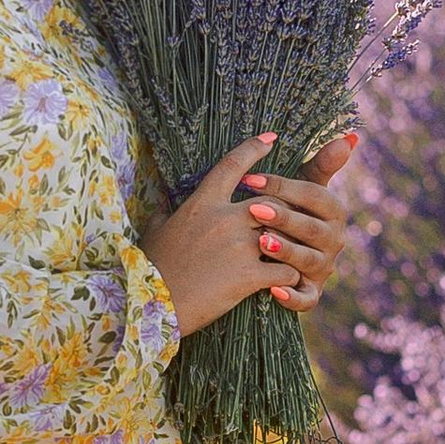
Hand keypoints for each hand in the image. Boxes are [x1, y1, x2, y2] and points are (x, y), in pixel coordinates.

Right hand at [144, 131, 357, 337]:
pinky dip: (290, 275)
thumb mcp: (153, 232)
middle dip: (283, 206)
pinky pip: (285, 270)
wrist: (152, 304)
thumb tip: (163, 202)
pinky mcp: (249, 275)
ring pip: (284, 233)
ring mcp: (240, 246)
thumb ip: (163, 213)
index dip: (253, 149)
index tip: (270, 139)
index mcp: (202, 203)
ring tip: (294, 252)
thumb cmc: (150, 268)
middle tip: (291, 215)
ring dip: (291, 242)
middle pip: (270, 199)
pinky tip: (287, 282)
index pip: (232, 165)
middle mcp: (225, 219)